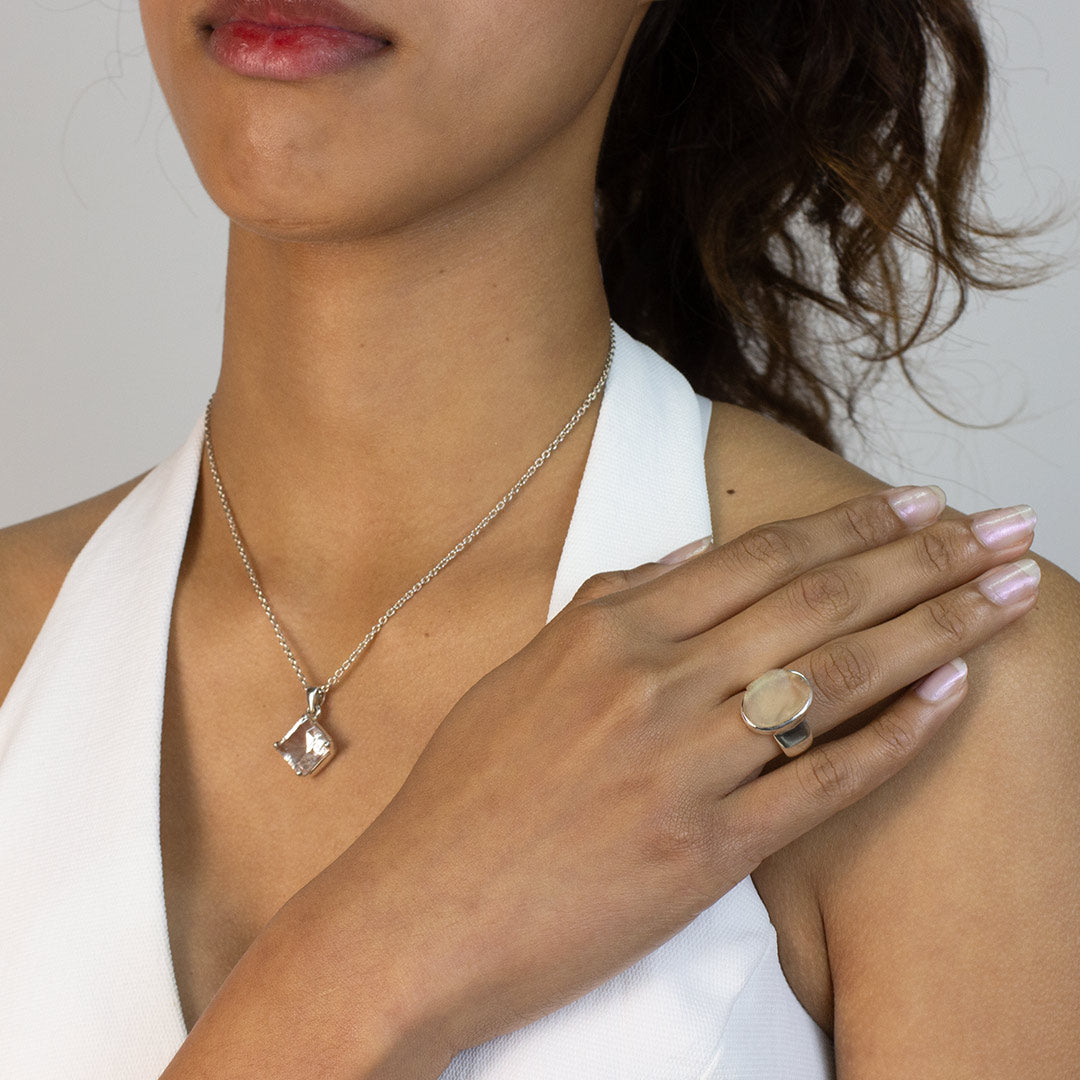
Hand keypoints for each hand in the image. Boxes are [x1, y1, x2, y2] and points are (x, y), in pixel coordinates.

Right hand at [284, 487, 1037, 1065]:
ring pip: (838, 679)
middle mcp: (653, 682)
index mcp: (607, 630)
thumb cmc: (464, 792)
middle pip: (819, 603)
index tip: (917, 505)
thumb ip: (611, 601)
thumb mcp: (524, 670)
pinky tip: (949, 697)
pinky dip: (894, 739)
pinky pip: (822, 784)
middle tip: (1000, 529)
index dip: (849, 526)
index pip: (757, 559)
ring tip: (1005, 595)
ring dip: (936, 629)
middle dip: (924, 558)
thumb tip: (693, 551)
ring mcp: (683, 765)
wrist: (421, 911)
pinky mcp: (705, 850)